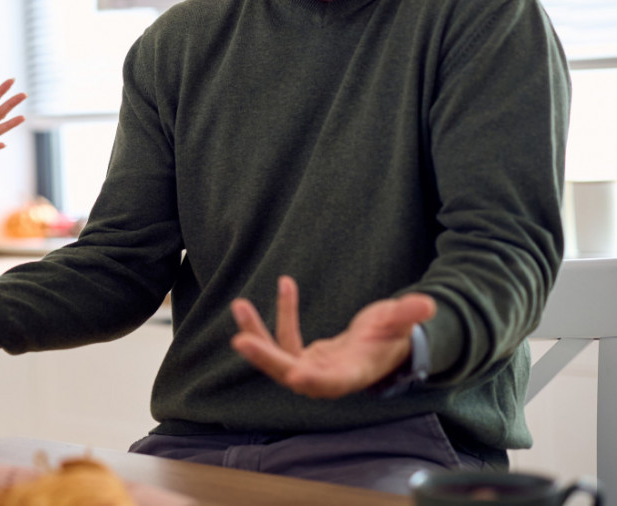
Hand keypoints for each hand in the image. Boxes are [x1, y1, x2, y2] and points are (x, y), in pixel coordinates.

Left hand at [230, 276, 435, 398]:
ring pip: (278, 359)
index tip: (294, 373)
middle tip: (241, 340)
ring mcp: (312, 370)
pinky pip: (283, 340)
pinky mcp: (302, 358)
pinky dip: (280, 316)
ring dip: (258, 334)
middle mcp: (327, 378)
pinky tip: (286, 284)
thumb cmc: (392, 336)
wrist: (382, 347)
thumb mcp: (399, 323)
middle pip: (292, 374)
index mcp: (353, 374)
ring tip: (239, 305)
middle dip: (267, 359)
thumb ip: (408, 314)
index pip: (330, 383)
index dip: (313, 379)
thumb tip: (427, 304)